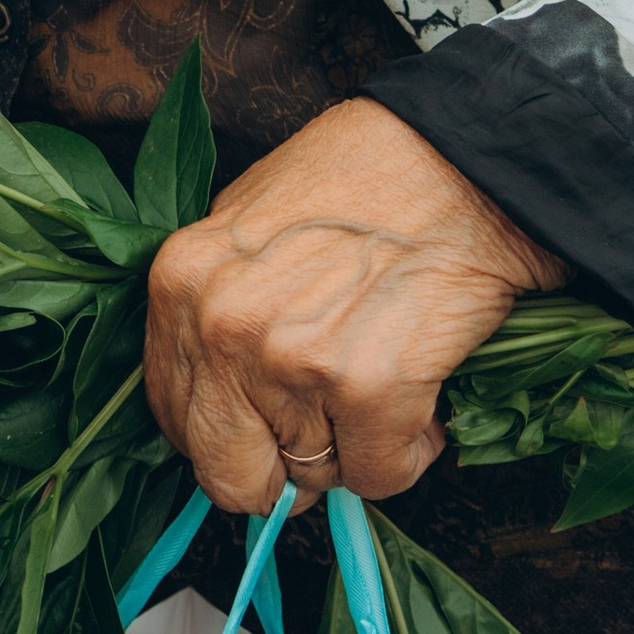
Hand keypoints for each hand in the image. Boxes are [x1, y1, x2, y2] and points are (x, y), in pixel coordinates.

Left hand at [145, 98, 563, 515]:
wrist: (457, 155)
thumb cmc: (360, 180)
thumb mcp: (249, 226)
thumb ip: (219, 310)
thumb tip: (221, 404)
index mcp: (179, 286)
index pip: (176, 418)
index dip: (230, 433)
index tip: (268, 425)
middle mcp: (222, 329)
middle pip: (227, 476)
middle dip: (280, 468)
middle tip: (325, 433)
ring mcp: (292, 361)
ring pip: (313, 478)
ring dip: (355, 448)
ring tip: (382, 383)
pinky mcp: (370, 387)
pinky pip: (379, 476)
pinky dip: (408, 452)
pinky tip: (420, 398)